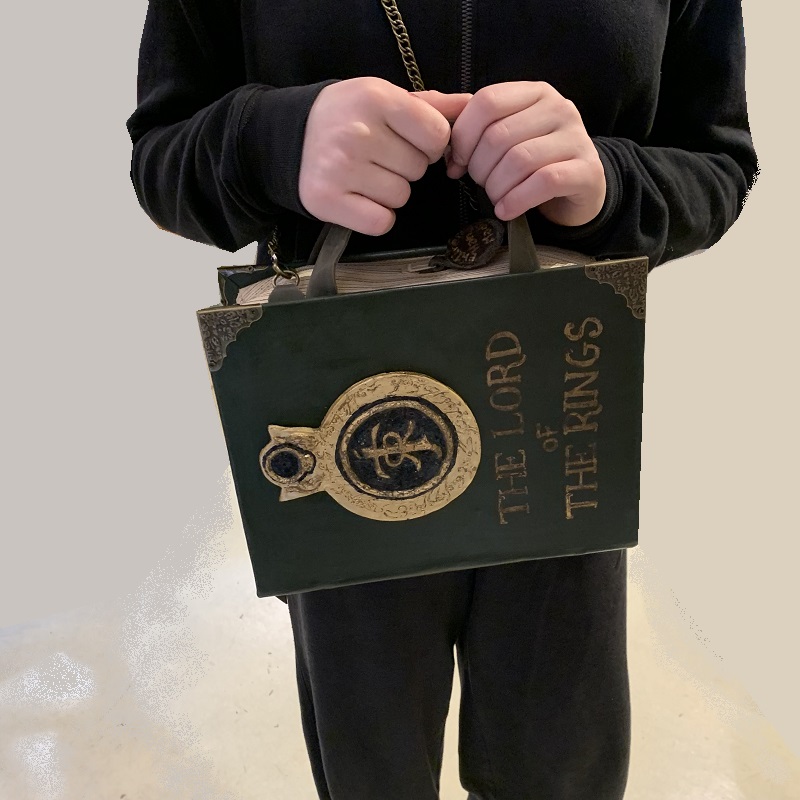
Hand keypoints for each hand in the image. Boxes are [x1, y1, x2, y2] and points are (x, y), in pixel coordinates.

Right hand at [299, 78, 471, 235]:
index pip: (437, 135)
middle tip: (379, 157)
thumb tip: (473, 106)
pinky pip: (381, 222)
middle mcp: (357, 133)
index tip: (410, 141)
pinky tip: (360, 198)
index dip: (430, 144)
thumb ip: (431, 105)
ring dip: (390, 192)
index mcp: (376, 99)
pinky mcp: (328, 201)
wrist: (289, 137)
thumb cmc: (346, 116)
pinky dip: (376, 216)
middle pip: (419, 169)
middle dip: (406, 167)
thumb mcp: (384, 97)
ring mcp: (341, 169)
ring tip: (366, 175)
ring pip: (401, 197)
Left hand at [442, 82, 605, 226]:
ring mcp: (576, 138)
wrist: (580, 190)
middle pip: (499, 136)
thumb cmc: (533, 164)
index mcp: (534, 93)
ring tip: (496, 198)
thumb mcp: (505, 139)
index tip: (457, 163)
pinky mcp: (587, 170)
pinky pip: (543, 182)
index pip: (487, 102)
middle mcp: (558, 108)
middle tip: (481, 185)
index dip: (463, 136)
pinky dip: (516, 201)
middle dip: (479, 168)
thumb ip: (474, 131)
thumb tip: (444, 146)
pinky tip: (507, 210)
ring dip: (496, 188)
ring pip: (519, 160)